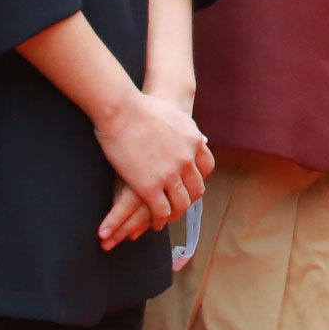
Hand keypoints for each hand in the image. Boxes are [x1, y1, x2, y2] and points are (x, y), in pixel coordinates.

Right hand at [92, 87, 210, 246]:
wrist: (122, 108)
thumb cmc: (141, 106)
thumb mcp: (176, 116)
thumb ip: (188, 130)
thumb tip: (201, 137)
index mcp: (194, 142)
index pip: (206, 167)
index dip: (198, 177)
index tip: (190, 184)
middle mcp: (186, 160)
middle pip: (196, 189)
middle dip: (188, 199)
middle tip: (178, 206)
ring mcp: (169, 175)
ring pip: (180, 204)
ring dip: (174, 214)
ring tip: (165, 219)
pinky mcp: (149, 187)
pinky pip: (160, 210)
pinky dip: (159, 219)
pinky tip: (153, 222)